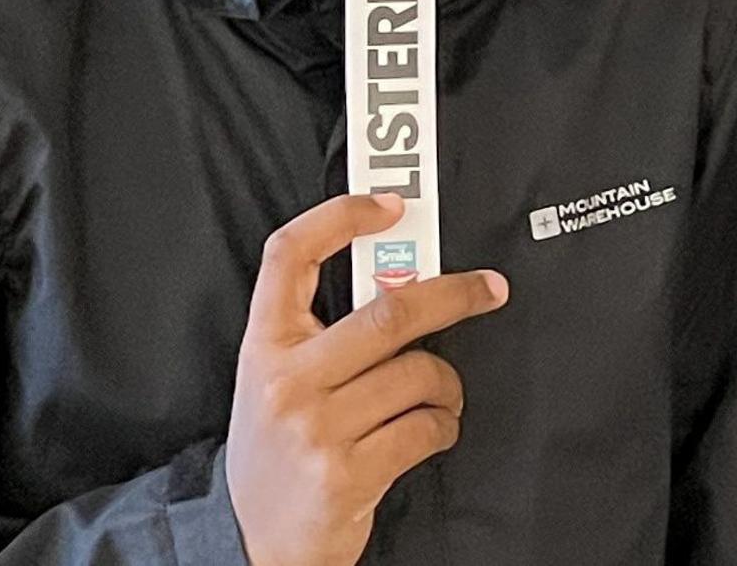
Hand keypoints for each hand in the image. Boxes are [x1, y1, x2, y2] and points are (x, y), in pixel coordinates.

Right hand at [223, 194, 509, 565]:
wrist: (249, 541)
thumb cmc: (276, 453)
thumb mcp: (274, 381)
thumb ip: (319, 333)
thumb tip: (402, 281)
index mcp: (264, 346)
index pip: (288, 256)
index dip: (340, 216)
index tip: (391, 205)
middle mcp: (285, 381)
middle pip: (389, 311)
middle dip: (454, 295)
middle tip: (488, 290)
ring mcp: (316, 427)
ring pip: (419, 372)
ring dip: (447, 385)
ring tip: (438, 397)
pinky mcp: (347, 471)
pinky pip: (426, 426)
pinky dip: (443, 426)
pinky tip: (430, 431)